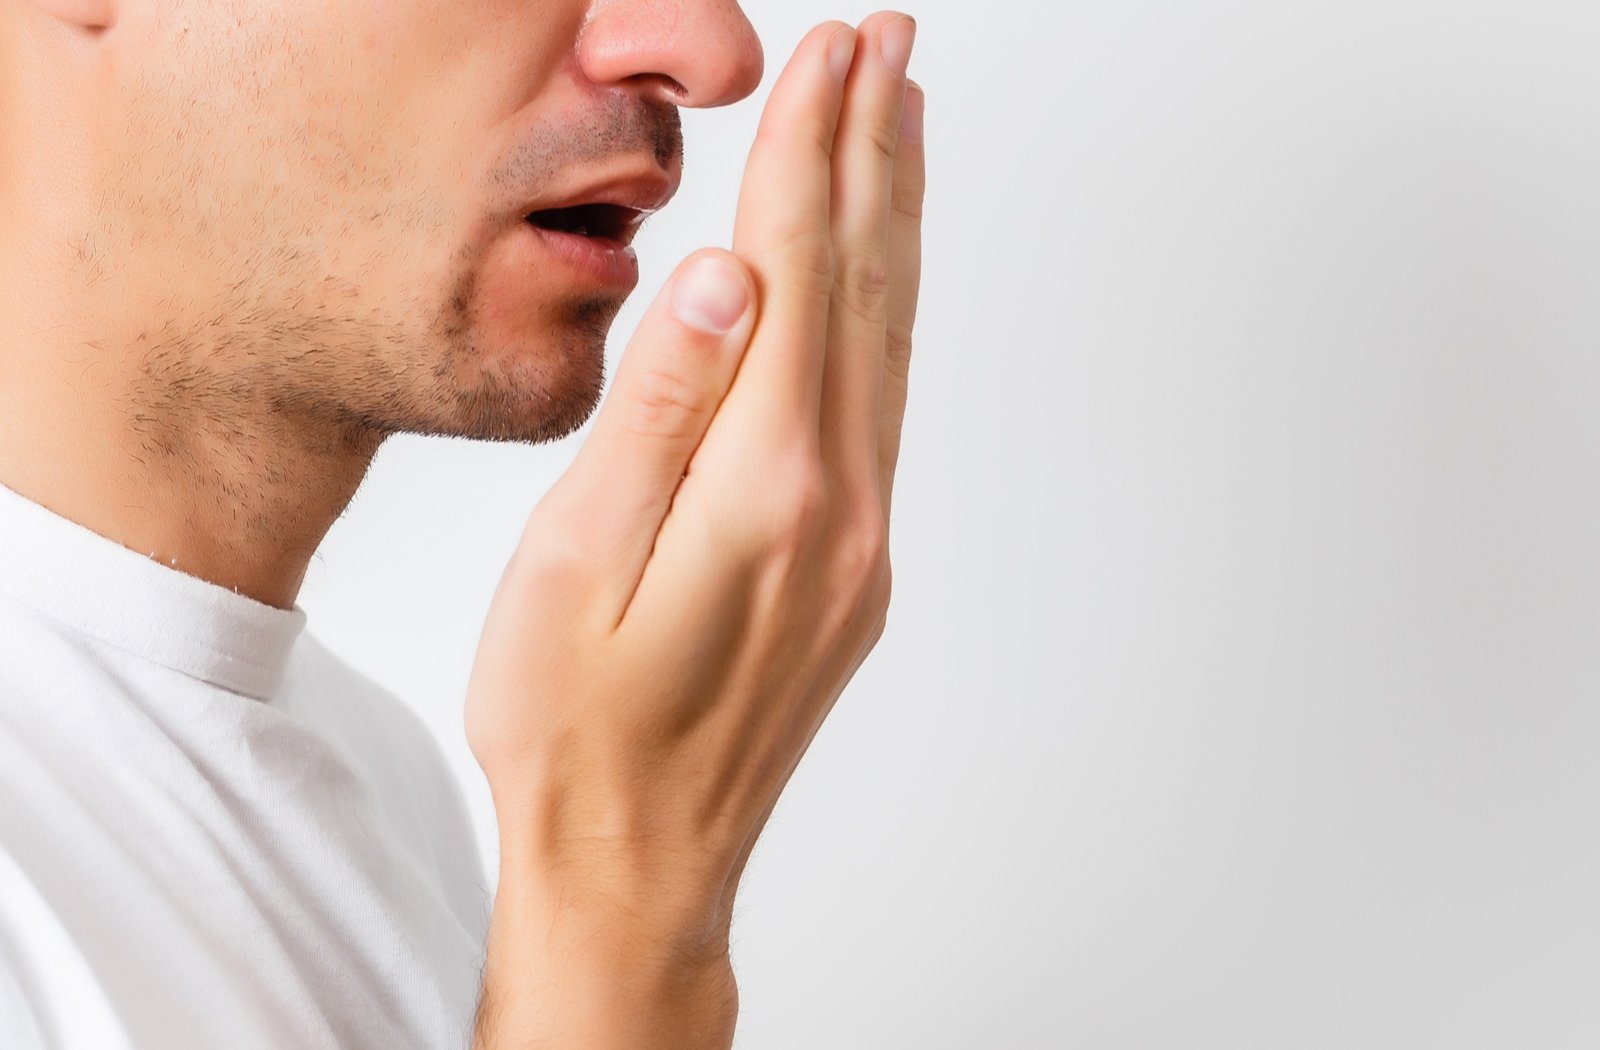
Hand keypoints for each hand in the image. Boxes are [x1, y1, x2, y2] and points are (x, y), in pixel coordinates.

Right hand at [464, 10, 924, 962]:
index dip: (812, 153)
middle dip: (874, 153)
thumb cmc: (575, 730)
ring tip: (905, 122)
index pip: (795, 276)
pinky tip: (881, 277)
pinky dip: (891, 314)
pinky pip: (889, 403)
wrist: (640, 863)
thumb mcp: (576, 568)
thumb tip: (728, 277)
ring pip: (892, 340)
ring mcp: (862, 536)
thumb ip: (660, 414)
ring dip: (896, 222)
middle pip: (864, 289)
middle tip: (891, 43)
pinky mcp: (857, 564)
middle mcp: (840, 503)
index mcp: (764, 487)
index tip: (836, 53)